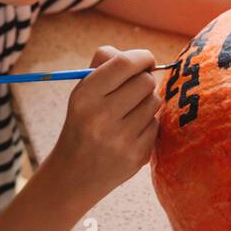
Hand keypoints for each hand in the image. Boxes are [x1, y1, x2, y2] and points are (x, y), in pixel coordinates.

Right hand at [51, 46, 160, 200]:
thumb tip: (142, 58)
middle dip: (144, 81)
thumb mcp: (82, 92)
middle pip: (146, 81)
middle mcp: (101, 116)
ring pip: (154, 102)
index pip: (125, 63)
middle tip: (135, 89)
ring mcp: (121, 138)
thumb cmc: (83, 122)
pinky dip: (147, 124)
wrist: (74, 174)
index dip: (143, 57)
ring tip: (129, 112)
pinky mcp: (137, 156)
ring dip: (146, 103)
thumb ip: (105, 64)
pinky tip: (131, 132)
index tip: (146, 60)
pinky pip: (156, 125)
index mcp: (85, 96)